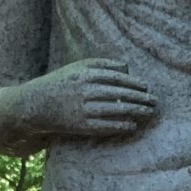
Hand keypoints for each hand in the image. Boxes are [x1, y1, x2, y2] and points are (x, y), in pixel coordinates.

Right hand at [15, 58, 158, 142]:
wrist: (35, 105)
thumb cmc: (60, 83)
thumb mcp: (77, 67)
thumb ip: (101, 64)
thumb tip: (127, 68)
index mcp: (85, 74)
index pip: (117, 77)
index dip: (134, 83)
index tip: (146, 87)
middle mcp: (85, 90)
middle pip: (119, 94)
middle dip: (140, 98)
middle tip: (155, 102)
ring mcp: (83, 109)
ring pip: (115, 110)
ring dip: (135, 111)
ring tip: (150, 113)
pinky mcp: (80, 125)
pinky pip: (105, 126)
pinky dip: (120, 125)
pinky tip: (133, 125)